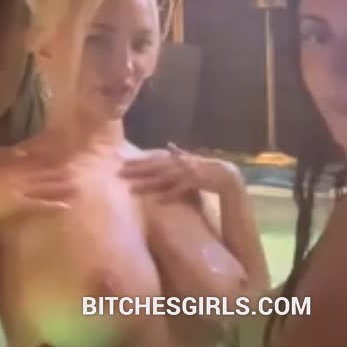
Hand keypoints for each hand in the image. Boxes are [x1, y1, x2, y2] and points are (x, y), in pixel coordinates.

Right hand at [0, 152, 75, 227]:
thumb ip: (3, 154)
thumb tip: (22, 151)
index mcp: (10, 163)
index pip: (35, 159)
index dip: (51, 158)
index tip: (65, 156)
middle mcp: (19, 174)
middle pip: (44, 172)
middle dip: (60, 171)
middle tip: (78, 170)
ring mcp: (20, 189)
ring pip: (45, 186)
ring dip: (62, 186)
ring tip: (78, 186)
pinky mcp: (17, 205)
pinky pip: (39, 205)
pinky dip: (53, 205)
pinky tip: (66, 206)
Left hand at [121, 144, 242, 202]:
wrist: (226, 175)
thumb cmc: (208, 168)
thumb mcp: (192, 158)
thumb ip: (179, 153)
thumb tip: (169, 144)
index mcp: (178, 158)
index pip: (154, 159)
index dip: (138, 161)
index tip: (122, 163)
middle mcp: (180, 163)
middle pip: (154, 167)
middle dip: (136, 170)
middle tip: (120, 173)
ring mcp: (186, 172)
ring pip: (162, 178)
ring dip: (146, 184)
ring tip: (131, 189)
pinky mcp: (194, 182)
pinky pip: (179, 190)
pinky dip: (169, 195)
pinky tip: (158, 201)